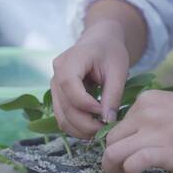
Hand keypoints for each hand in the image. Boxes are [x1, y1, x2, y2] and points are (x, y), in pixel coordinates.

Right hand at [51, 21, 129, 138]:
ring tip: (101, 130)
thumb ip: (113, 95)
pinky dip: (77, 127)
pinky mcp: (58, 96)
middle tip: (106, 129)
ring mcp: (54, 87)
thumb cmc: (110, 52)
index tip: (105, 112)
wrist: (100, 42)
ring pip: (61, 117)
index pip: (69, 86)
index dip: (86, 104)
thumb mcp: (118, 70)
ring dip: (80, 130)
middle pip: (65, 107)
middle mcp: (56, 75)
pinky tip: (93, 127)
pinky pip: (63, 117)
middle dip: (86, 124)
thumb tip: (108, 121)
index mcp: (69, 61)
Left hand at [102, 90, 172, 172]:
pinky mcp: (165, 152)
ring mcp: (153, 132)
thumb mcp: (172, 105)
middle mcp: (144, 113)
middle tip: (117, 166)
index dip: (119, 140)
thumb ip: (152, 117)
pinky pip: (132, 163)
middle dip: (109, 155)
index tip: (124, 151)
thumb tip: (138, 137)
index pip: (118, 124)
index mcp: (146, 100)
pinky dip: (129, 171)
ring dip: (112, 167)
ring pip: (113, 152)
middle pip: (110, 139)